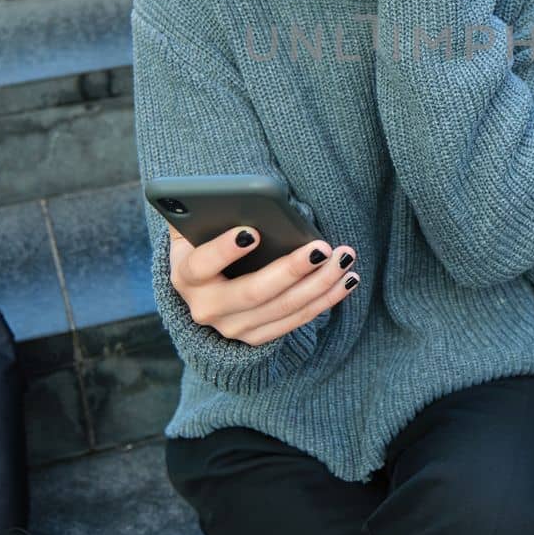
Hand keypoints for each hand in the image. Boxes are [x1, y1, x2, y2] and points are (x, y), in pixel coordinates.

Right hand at [167, 224, 358, 345]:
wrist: (203, 290)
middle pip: (252, 292)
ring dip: (319, 284)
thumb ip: (209, 213)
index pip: (202, 264)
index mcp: (186, 275)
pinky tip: (346, 279)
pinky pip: (296, 321)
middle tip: (322, 248)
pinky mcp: (256, 338)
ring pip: (282, 308)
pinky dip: (325, 300)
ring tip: (343, 258)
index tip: (252, 232)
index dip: (224, 250)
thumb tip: (237, 196)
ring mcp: (232, 327)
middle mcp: (206, 308)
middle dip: (291, 270)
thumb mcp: (198, 228)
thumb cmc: (206, 244)